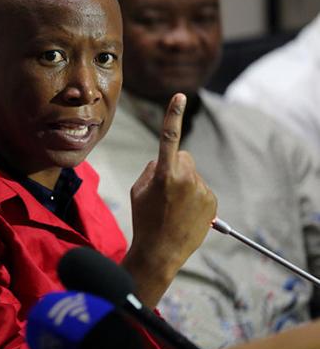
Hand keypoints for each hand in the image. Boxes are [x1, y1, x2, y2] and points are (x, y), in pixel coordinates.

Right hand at [121, 93, 216, 307]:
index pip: (169, 137)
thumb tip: (162, 162)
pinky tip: (184, 213)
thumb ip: (151, 170)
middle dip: (175, 166)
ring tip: (173, 206)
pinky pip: (200, 188)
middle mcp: (186, 178)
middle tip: (164, 189)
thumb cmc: (144, 220)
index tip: (180, 96)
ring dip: (184, 183)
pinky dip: (193, 196)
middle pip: (183, 157)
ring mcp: (201, 190)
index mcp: (164, 174)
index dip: (173, 115)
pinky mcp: (211, 200)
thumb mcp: (138, 190)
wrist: (161, 252)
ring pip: (192, 173)